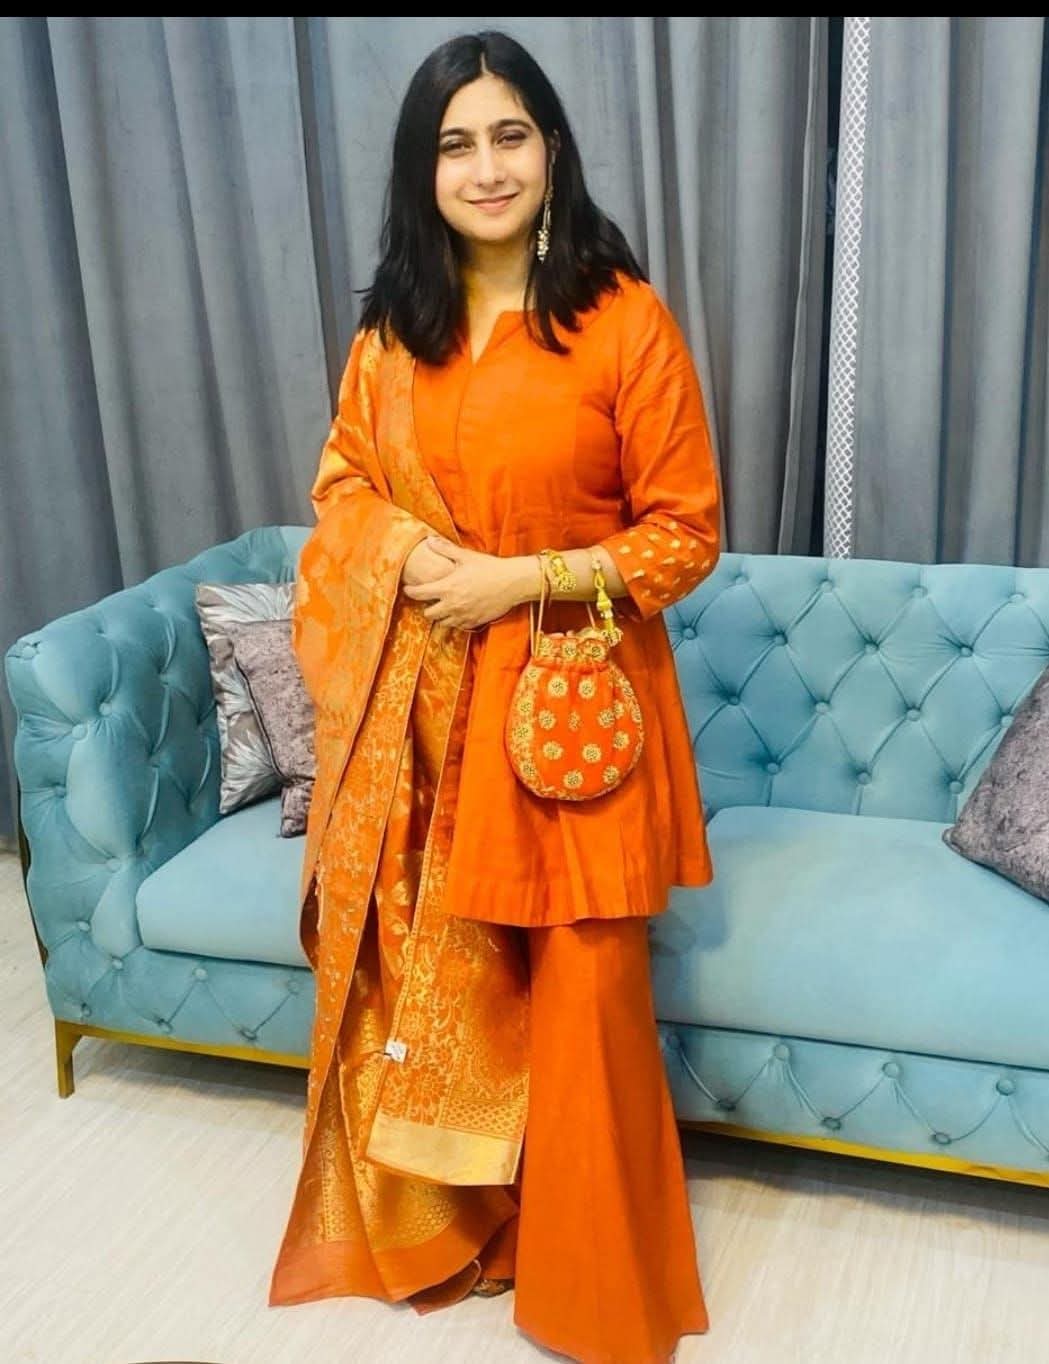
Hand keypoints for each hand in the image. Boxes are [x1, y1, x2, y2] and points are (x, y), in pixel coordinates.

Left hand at [401, 536, 522, 629]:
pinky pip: (458, 626)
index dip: (410, 591)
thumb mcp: (466, 556)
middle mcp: (452, 605)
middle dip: (426, 607)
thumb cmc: (489, 567)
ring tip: (445, 606)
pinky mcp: (474, 622)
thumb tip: (429, 540)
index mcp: (447, 587)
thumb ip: (445, 549)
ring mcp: (463, 615)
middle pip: (428, 614)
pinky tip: (459, 611)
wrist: (512, 583)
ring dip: (441, 615)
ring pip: (442, 623)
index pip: (419, 594)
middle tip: (430, 599)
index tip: (409, 589)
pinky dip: (455, 620)